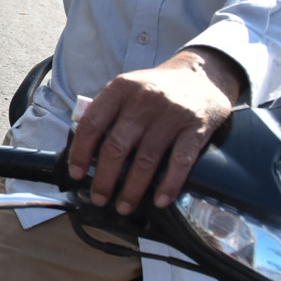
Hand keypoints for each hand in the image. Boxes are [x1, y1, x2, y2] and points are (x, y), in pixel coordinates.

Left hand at [68, 48, 242, 212]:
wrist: (203, 74)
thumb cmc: (157, 87)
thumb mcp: (128, 87)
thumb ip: (107, 111)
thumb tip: (84, 146)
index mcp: (120, 89)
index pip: (91, 124)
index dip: (81, 152)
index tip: (76, 174)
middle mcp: (143, 101)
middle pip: (116, 147)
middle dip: (104, 179)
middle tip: (99, 198)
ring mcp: (171, 115)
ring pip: (146, 160)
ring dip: (132, 189)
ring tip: (124, 206)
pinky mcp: (197, 127)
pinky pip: (180, 161)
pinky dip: (169, 184)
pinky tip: (159, 200)